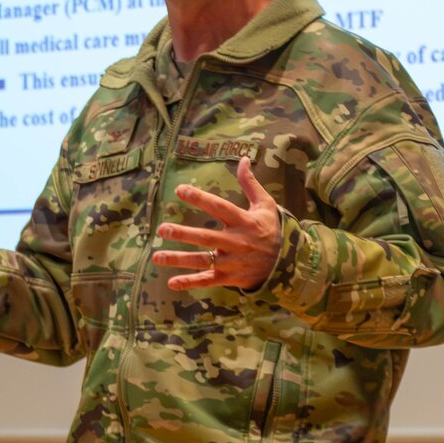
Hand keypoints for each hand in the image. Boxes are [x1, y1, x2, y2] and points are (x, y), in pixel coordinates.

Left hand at [151, 156, 280, 291]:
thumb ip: (251, 184)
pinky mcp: (228, 277)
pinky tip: (171, 283)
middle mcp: (236, 242)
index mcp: (244, 221)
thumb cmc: (271, 230)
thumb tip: (244, 159)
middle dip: (183, 233)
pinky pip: (207, 280)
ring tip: (156, 257)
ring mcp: (231, 262)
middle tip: (162, 229)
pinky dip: (189, 282)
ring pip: (202, 261)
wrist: (286, 264)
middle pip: (206, 237)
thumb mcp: (265, 205)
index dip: (200, 198)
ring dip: (179, 259)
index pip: (219, 207)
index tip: (179, 190)